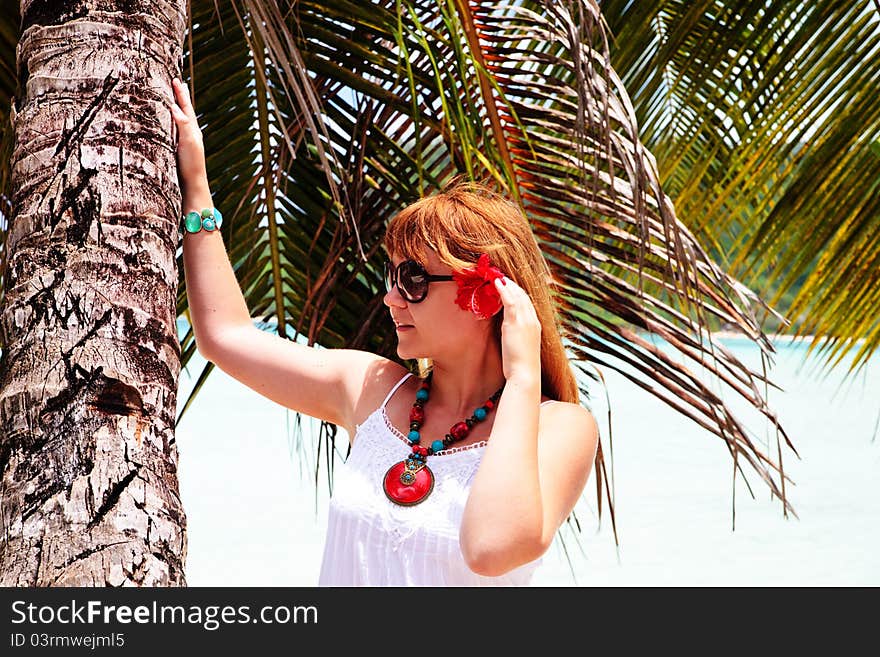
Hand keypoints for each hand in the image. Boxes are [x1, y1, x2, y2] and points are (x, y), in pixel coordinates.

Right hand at [169, 78, 208, 195]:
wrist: (191, 186)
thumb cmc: (191, 165)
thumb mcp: (189, 142)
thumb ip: (184, 124)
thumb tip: (175, 107)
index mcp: (194, 130)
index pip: (186, 107)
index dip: (180, 94)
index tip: (176, 80)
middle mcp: (189, 134)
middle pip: (184, 111)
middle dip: (178, 97)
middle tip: (174, 83)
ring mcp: (183, 142)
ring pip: (178, 120)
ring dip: (174, 108)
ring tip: (169, 97)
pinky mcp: (176, 150)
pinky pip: (172, 130)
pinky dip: (168, 121)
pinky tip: (164, 122)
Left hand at [493, 276, 541, 383]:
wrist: (525, 374)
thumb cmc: (521, 366)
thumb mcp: (521, 347)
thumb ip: (517, 336)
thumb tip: (509, 331)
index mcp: (535, 325)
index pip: (527, 303)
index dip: (518, 293)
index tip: (509, 286)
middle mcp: (532, 320)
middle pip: (523, 296)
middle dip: (513, 285)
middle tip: (502, 276)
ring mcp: (525, 320)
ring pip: (517, 295)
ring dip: (507, 284)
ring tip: (497, 275)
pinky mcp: (515, 323)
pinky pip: (510, 301)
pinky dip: (503, 289)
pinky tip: (496, 282)